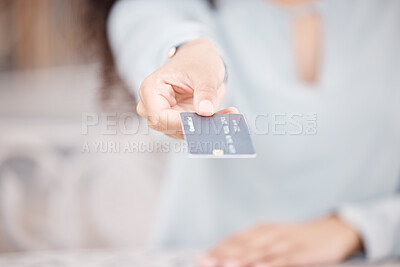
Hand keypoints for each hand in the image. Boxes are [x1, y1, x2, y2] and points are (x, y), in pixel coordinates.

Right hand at [136, 38, 236, 138]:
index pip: (159, 116)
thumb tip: (205, 111)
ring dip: (205, 126)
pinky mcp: (179, 122)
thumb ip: (205, 91)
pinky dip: (209, 125)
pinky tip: (225, 115)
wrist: (200, 60)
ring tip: (227, 114)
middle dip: (194, 126)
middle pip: (168, 127)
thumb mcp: (205, 72)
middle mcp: (154, 106)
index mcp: (151, 89)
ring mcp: (166, 115)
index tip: (202, 118)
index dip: (179, 122)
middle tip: (219, 120)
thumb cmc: (197, 60)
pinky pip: (193, 130)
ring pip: (182, 132)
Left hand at [199, 215, 362, 266]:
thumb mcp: (276, 239)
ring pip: (259, 252)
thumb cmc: (299, 238)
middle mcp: (270, 234)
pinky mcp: (302, 251)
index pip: (235, 240)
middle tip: (205, 262)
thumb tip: (231, 259)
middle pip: (243, 245)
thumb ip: (255, 247)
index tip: (201, 258)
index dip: (217, 249)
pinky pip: (284, 259)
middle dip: (222, 255)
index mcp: (262, 230)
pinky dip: (271, 263)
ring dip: (241, 259)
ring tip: (225, 265)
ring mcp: (286, 242)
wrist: (334, 230)